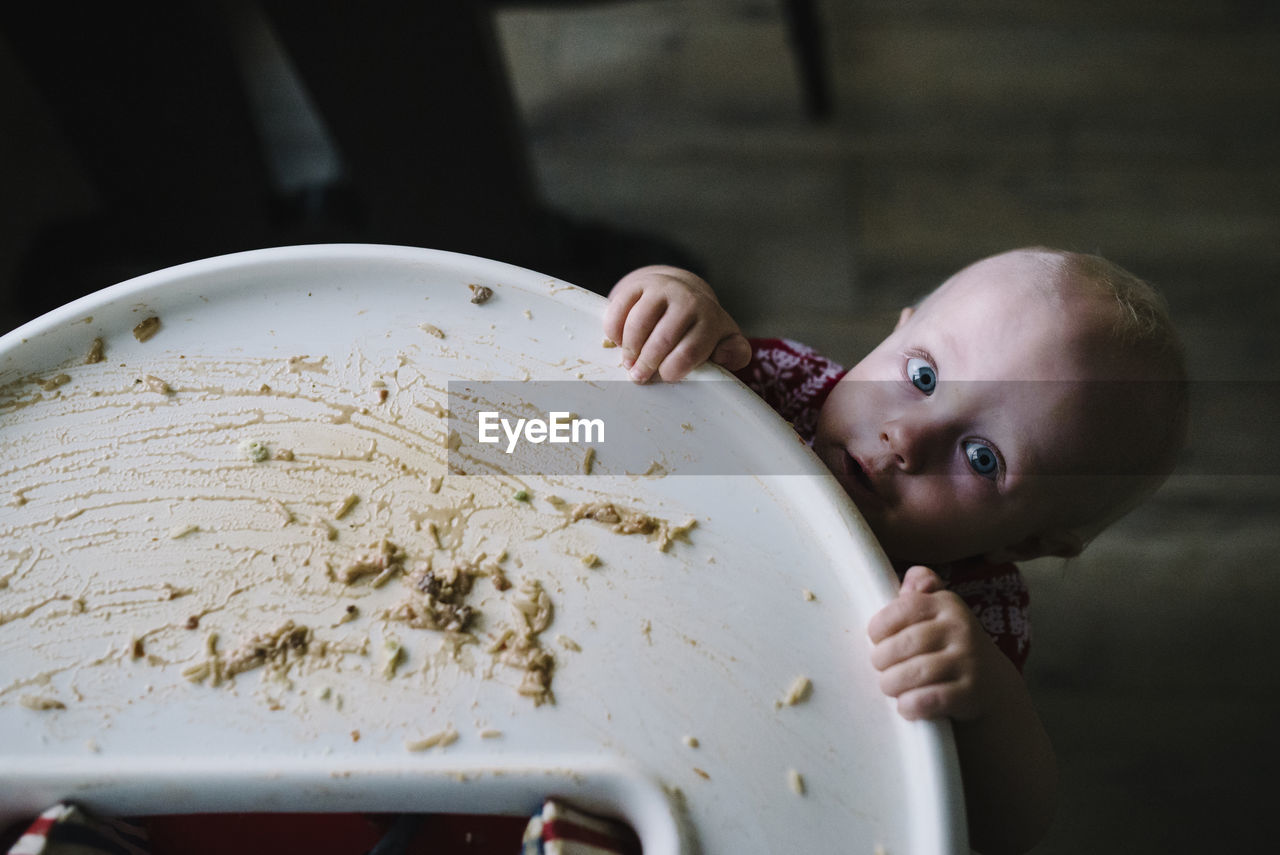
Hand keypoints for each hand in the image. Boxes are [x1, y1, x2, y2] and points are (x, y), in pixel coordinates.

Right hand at [602, 265, 750, 382]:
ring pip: (638, 325)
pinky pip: (619, 310)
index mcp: (710, 318)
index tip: (665, 377)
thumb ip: (734, 353)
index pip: (690, 350)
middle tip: (639, 377)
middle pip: (662, 339)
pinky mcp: (637, 285)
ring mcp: (660, 289)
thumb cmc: (700, 327)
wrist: (680, 291)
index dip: (673, 369)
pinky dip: (614, 331)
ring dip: (629, 350)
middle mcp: (687, 300)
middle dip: (647, 364)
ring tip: (629, 363)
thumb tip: (723, 355)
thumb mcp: (723, 340)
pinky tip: (619, 342)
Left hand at [867, 565, 1013, 721]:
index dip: (880, 627)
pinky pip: (930, 699)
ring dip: (892, 684)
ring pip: (914, 673)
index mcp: (947, 604)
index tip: (876, 640)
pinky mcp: (972, 693)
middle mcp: (962, 628)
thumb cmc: (949, 646)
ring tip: (890, 686)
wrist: (993, 685)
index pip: (902, 609)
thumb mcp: (937, 616)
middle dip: (882, 660)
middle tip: (881, 668)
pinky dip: (911, 705)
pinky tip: (906, 706)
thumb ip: (919, 595)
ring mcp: (969, 661)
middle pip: (904, 644)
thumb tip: (915, 575)